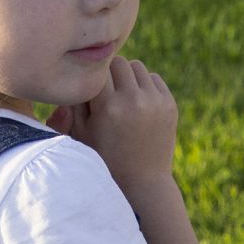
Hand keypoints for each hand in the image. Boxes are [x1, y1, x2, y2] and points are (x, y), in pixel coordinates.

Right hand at [47, 56, 177, 190]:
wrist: (142, 181)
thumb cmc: (104, 158)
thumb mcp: (81, 135)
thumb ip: (74, 104)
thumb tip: (74, 77)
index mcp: (108, 107)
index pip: (98, 69)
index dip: (93, 76)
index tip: (91, 86)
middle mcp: (133, 101)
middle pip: (118, 62)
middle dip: (110, 73)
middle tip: (107, 91)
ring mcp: (154, 102)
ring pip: (137, 67)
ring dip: (128, 77)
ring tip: (122, 96)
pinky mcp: (169, 104)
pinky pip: (153, 78)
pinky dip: (144, 85)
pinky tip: (138, 103)